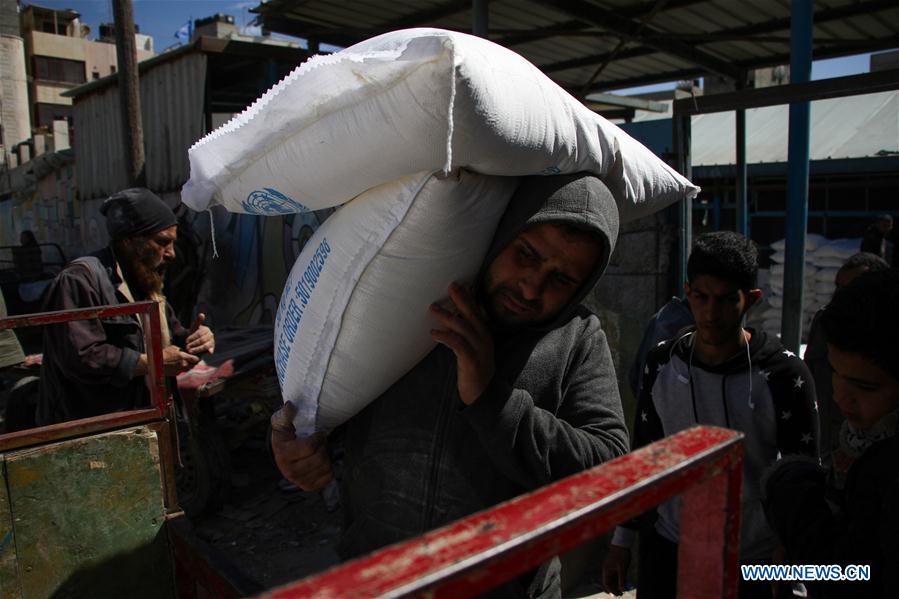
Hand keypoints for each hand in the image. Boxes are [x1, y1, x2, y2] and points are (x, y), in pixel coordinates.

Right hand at [162, 344, 198, 375]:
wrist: (156, 364)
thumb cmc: (163, 354)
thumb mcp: (173, 348)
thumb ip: (180, 349)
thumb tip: (184, 350)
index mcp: (183, 357)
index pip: (196, 359)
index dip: (198, 357)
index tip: (199, 356)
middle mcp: (183, 364)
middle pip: (194, 364)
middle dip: (194, 361)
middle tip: (193, 358)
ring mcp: (180, 370)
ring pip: (189, 368)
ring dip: (189, 365)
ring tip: (187, 361)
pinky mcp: (176, 373)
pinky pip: (183, 371)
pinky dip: (183, 368)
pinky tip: (180, 364)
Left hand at [185, 313, 214, 354]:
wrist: (192, 345)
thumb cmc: (191, 336)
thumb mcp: (192, 329)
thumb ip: (197, 322)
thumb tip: (202, 314)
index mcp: (206, 329)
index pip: (199, 333)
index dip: (192, 337)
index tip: (186, 341)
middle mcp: (210, 334)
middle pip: (202, 340)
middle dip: (194, 344)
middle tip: (186, 347)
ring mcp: (212, 341)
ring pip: (205, 346)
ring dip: (197, 349)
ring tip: (190, 351)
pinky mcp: (212, 348)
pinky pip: (208, 350)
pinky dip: (205, 352)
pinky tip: (200, 354)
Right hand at [270, 401, 332, 490]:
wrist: (283, 455)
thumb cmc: (285, 437)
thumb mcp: (282, 423)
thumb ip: (285, 414)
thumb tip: (290, 406)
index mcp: (284, 455)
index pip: (309, 447)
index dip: (318, 438)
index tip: (318, 434)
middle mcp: (290, 472)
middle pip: (320, 458)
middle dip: (322, 447)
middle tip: (319, 443)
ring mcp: (299, 481)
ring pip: (326, 467)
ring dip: (326, 456)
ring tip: (319, 452)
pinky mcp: (309, 487)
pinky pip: (328, 477)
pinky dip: (329, 468)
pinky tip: (320, 462)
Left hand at [429, 282, 494, 404]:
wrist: (483, 394)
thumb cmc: (473, 369)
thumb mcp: (471, 348)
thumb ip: (464, 334)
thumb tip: (450, 319)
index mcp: (484, 334)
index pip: (476, 311)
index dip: (468, 298)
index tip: (459, 284)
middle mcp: (483, 339)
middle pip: (472, 314)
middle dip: (461, 299)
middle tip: (451, 285)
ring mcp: (479, 349)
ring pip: (463, 327)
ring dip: (447, 316)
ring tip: (433, 308)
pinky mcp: (471, 361)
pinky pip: (457, 344)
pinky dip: (446, 336)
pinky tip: (434, 333)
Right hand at [602, 544, 631, 595]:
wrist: (622, 543)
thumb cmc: (621, 554)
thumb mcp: (622, 568)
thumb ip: (622, 579)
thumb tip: (622, 589)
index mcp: (606, 570)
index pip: (606, 583)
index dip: (610, 590)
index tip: (616, 595)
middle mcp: (607, 570)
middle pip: (609, 582)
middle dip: (614, 589)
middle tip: (621, 594)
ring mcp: (611, 568)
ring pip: (613, 579)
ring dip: (617, 585)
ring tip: (623, 591)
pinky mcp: (615, 566)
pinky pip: (616, 576)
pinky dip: (619, 580)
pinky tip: (624, 584)